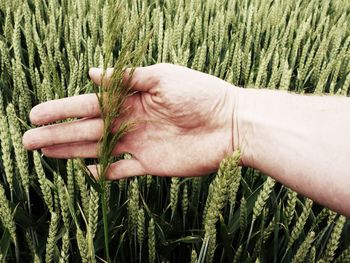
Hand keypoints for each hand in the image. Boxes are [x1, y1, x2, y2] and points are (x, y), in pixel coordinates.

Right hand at [23, 63, 235, 178]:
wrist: (232, 124)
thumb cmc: (201, 94)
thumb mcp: (163, 76)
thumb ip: (128, 78)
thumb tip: (91, 73)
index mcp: (132, 98)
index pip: (89, 104)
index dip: (62, 109)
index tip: (36, 113)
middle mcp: (131, 121)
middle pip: (87, 129)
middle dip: (57, 133)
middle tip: (28, 139)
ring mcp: (139, 144)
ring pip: (97, 149)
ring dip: (71, 151)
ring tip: (45, 153)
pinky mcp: (151, 164)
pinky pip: (122, 170)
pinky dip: (105, 173)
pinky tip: (86, 172)